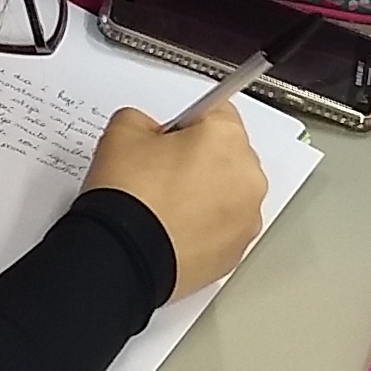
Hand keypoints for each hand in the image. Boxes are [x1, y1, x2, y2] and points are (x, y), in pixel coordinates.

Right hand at [86, 99, 267, 297]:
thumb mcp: (122, 133)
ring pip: (228, 194)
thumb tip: (148, 131)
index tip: (170, 138)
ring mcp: (246, 219)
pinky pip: (223, 229)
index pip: (216, 112)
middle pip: (227, 155)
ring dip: (204, 195)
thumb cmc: (129, 198)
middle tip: (161, 175)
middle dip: (199, 161)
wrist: (123, 258)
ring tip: (164, 207)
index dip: (186, 123)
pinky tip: (172, 230)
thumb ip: (142, 120)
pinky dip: (204, 228)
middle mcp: (248, 178)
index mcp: (227, 138)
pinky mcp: (236, 252)